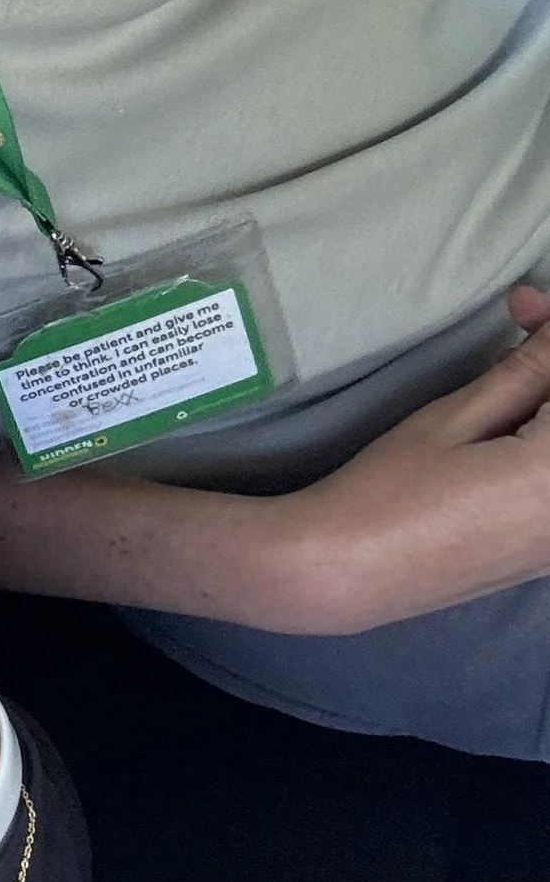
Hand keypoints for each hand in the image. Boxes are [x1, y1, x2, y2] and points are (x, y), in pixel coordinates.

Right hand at [261, 287, 549, 631]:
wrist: (351, 573)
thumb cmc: (391, 489)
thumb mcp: (456, 419)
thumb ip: (527, 371)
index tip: (521, 309)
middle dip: (549, 373)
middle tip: (518, 328)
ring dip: (544, 406)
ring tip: (503, 380)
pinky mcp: (549, 554)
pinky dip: (542, 445)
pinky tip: (513, 424)